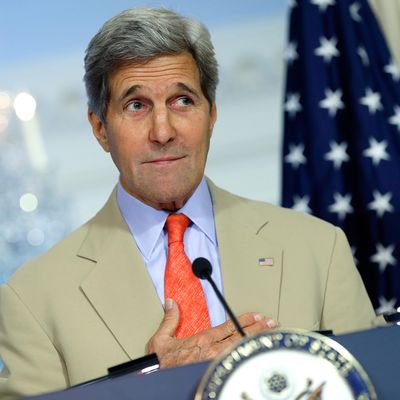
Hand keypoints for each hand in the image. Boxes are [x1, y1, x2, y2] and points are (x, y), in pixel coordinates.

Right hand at [146, 298, 276, 367]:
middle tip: (270, 323)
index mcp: (201, 340)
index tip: (256, 316)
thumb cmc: (162, 364)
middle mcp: (211, 350)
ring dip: (255, 340)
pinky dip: (247, 354)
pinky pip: (234, 361)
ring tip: (269, 335)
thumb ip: (170, 319)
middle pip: (238, 336)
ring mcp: (214, 362)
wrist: (159, 381)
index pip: (228, 327)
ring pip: (239, 348)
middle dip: (256, 329)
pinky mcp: (213, 371)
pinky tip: (256, 353)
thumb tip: (171, 304)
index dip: (244, 320)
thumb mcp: (161, 339)